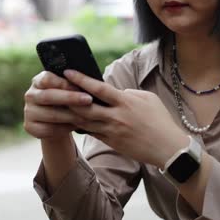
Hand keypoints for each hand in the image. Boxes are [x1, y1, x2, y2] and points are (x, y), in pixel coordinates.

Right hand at [23, 71, 94, 140]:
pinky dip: (65, 128)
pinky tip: (77, 125)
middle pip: (48, 96)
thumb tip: (87, 83)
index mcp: (38, 81)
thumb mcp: (68, 89)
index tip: (81, 86)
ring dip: (71, 115)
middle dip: (70, 98)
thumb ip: (72, 85)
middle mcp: (30, 95)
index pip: (47, 79)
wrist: (57, 121)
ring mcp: (28, 112)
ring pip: (51, 114)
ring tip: (88, 115)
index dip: (64, 83)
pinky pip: (49, 129)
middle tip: (89, 99)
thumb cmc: (66, 99)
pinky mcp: (30, 127)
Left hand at [64, 70, 188, 167]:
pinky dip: (79, 125)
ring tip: (54, 104)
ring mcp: (112, 131)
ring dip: (68, 112)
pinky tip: (68, 120)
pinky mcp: (111, 142)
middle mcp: (116, 117)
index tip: (67, 72)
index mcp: (125, 102)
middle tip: (52, 88)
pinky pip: (90, 132)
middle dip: (67, 97)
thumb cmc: (160, 120)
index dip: (82, 80)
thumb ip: (129, 93)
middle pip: (85, 106)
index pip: (99, 88)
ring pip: (84, 121)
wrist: (168, 147)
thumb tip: (115, 92)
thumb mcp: (148, 99)